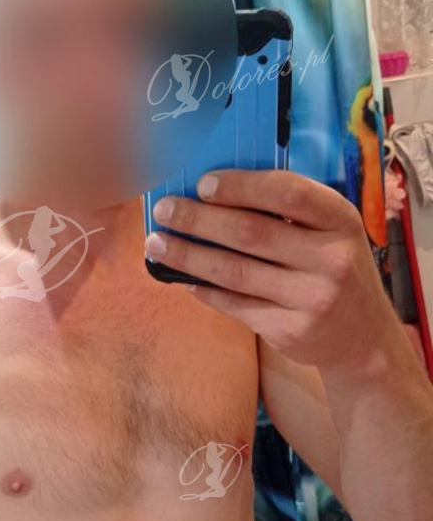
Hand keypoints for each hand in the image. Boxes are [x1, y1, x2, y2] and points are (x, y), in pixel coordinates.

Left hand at [145, 169, 392, 370]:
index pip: (288, 193)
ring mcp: (312, 298)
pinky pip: (234, 304)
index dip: (241, 186)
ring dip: (187, 255)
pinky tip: (181, 277)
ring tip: (156, 242)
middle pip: (250, 233)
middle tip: (163, 210)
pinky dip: (202, 288)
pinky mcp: (290, 330)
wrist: (363, 337)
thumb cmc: (332, 266)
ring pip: (234, 272)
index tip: (203, 183)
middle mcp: (331, 258)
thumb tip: (211, 189)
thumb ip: (287, 211)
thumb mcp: (329, 230)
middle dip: (198, 220)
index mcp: (340, 220)